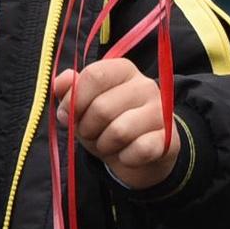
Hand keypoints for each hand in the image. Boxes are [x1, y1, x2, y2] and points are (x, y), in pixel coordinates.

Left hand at [57, 58, 176, 188]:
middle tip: (91, 134)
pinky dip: (125, 158)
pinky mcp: (168, 138)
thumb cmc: (106, 124)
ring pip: (119, 131)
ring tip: (107, 144)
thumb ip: (69, 91)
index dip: (74, 100)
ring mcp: (160, 112)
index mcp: (123, 70)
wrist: (138, 154)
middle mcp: (145, 86)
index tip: (68, 114)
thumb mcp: (83, 106)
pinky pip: (139, 150)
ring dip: (104, 145)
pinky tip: (127, 155)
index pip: (94, 75)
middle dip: (87, 128)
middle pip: (102, 107)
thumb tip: (60, 82)